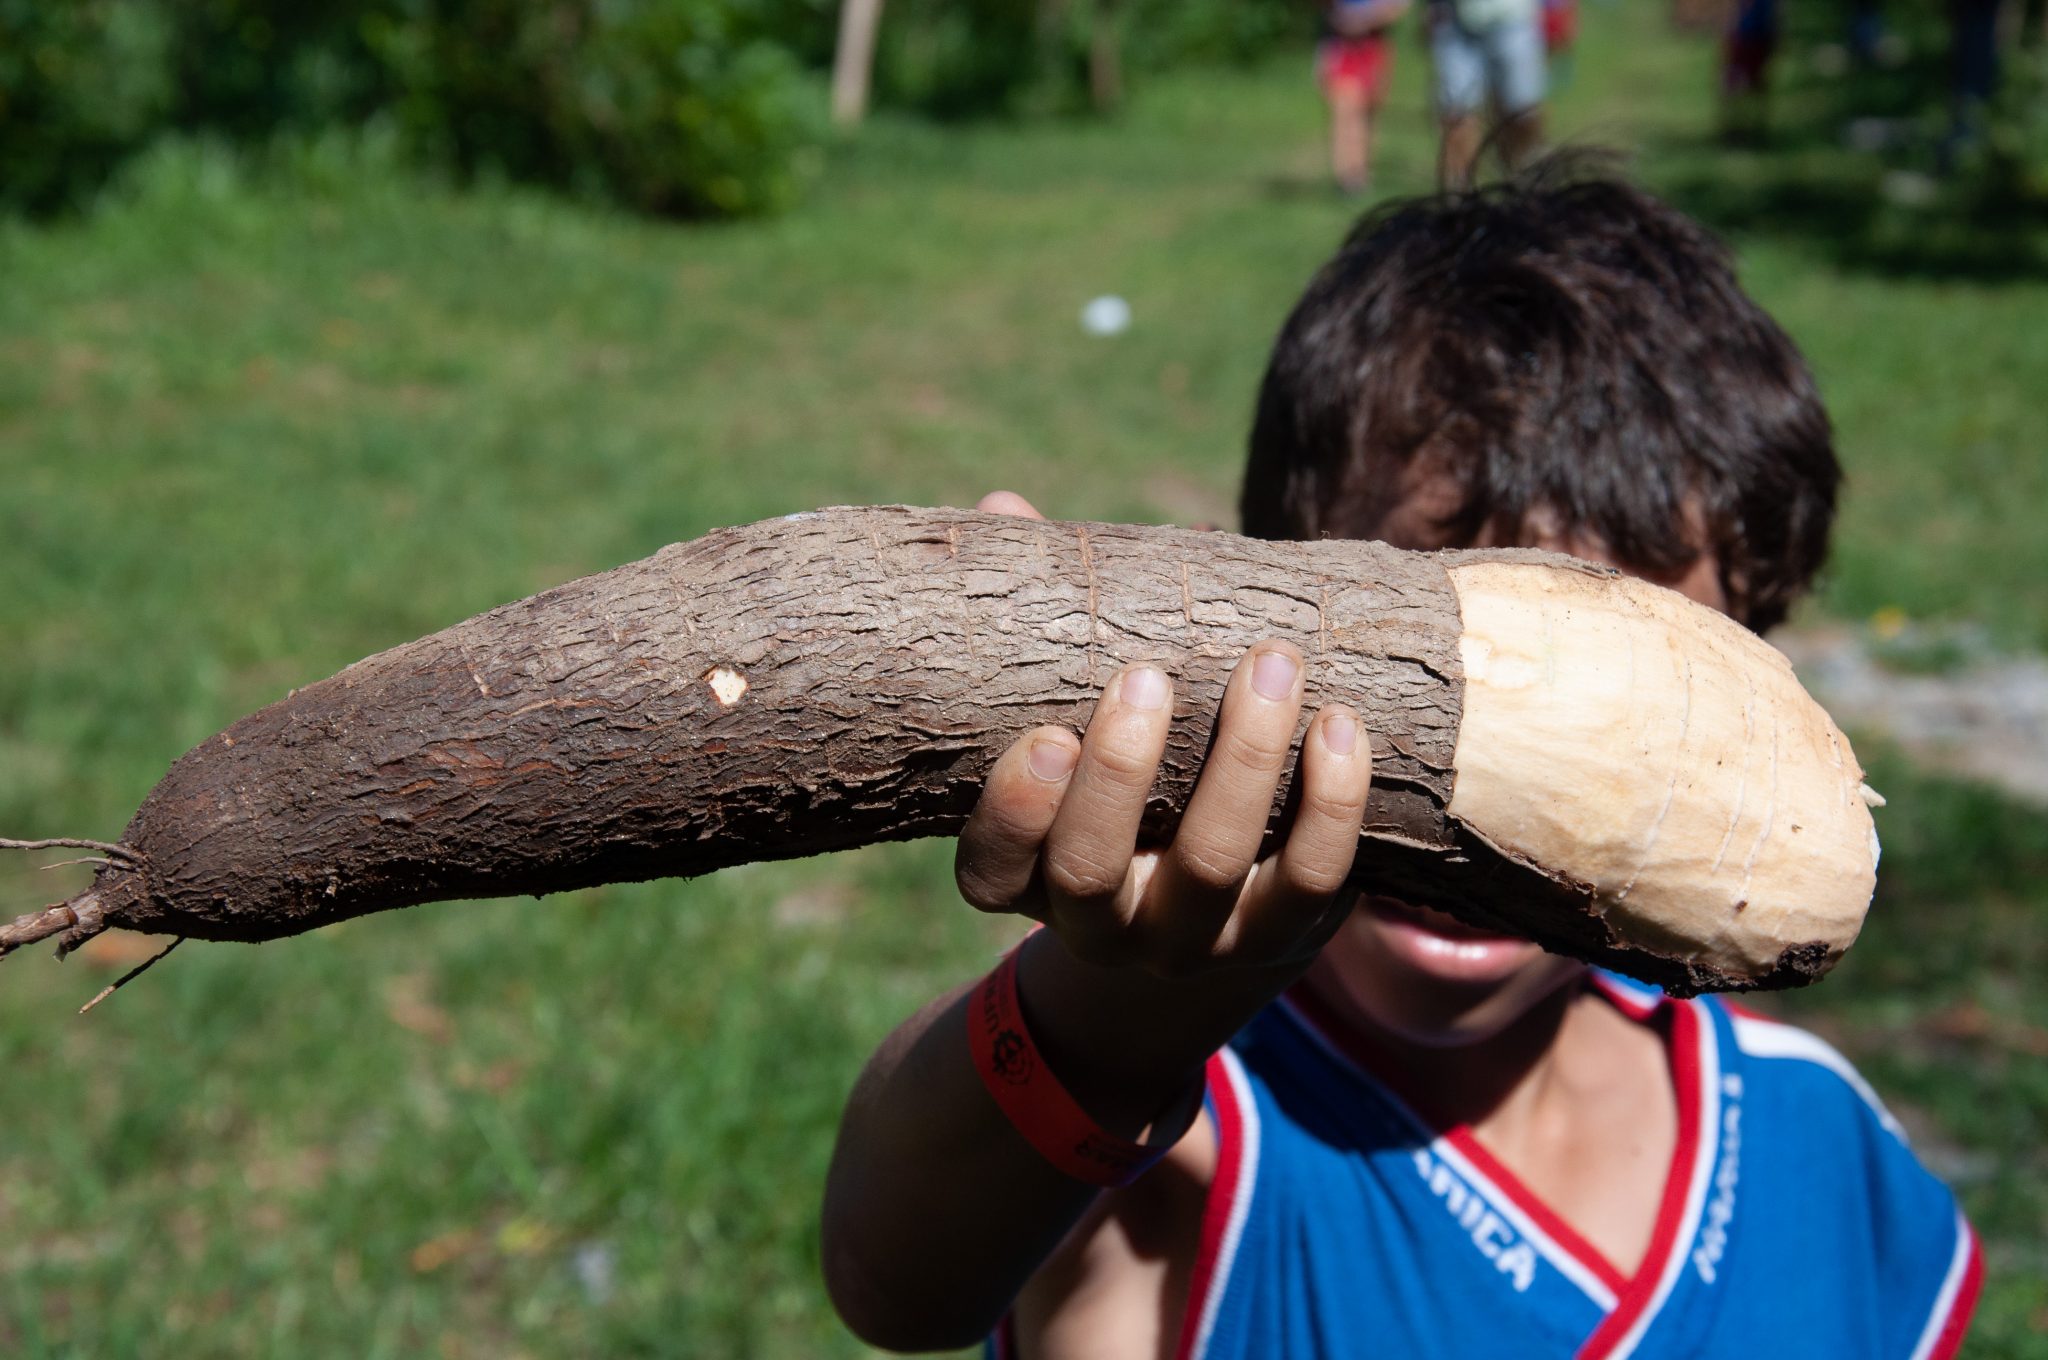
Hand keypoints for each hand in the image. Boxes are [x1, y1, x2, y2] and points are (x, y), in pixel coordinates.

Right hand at [955, 494, 1373, 977]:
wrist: (1218, 911)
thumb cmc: (1129, 777)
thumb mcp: (1080, 720)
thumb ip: (1047, 631)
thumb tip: (1004, 513)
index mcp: (1032, 880)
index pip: (990, 871)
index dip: (1012, 813)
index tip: (1045, 734)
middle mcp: (1102, 929)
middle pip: (1093, 872)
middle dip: (1119, 774)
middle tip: (1146, 677)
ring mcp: (1192, 942)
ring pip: (1211, 866)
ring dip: (1243, 760)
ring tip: (1268, 662)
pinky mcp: (1282, 935)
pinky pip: (1311, 878)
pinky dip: (1330, 802)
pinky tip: (1341, 723)